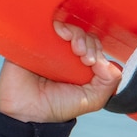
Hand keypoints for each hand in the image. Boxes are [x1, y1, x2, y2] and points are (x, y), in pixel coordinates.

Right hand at [0, 22, 122, 122]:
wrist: (27, 111)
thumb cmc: (57, 106)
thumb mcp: (92, 99)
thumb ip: (108, 82)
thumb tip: (109, 62)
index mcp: (80, 66)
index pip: (95, 47)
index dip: (97, 50)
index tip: (92, 62)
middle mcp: (65, 55)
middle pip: (84, 35)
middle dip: (89, 43)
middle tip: (84, 57)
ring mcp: (49, 47)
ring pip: (68, 28)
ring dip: (76, 33)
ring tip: (74, 47)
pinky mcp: (32, 42)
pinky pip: (46, 25)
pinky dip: (57, 25)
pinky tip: (60, 33)